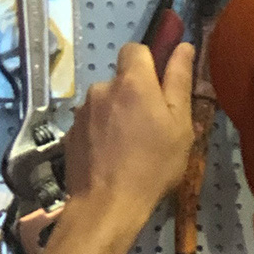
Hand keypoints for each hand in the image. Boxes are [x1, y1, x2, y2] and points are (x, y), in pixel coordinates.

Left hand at [62, 40, 195, 222]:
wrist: (106, 205)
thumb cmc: (152, 167)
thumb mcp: (179, 126)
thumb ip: (179, 82)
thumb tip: (183, 47)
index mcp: (132, 81)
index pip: (135, 49)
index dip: (148, 63)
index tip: (159, 86)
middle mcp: (102, 88)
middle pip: (120, 80)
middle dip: (134, 95)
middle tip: (149, 128)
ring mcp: (82, 111)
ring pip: (105, 103)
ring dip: (116, 115)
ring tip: (128, 148)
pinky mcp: (70, 133)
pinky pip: (91, 124)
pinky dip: (101, 134)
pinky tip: (110, 158)